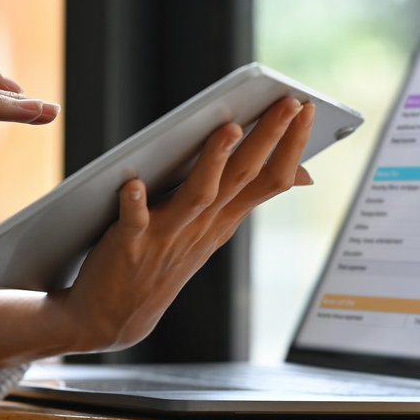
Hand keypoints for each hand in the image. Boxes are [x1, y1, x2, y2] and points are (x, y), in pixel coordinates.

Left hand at [0, 97, 313, 372]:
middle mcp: (203, 227)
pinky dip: (135, 202)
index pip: (271, 179)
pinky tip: (132, 183)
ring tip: (229, 129)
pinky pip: (134, 220)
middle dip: (270, 137)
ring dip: (214, 163)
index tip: (306, 107)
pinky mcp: (130, 244)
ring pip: (199, 195)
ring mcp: (168, 237)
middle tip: (289, 102)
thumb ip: (246, 198)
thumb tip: (301, 174)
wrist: (113, 317)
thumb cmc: (163, 263)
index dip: (292, 144)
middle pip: (244, 177)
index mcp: (224, 220)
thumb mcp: (214, 232)